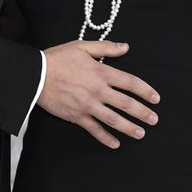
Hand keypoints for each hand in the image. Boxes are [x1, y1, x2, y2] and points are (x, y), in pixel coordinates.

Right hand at [38, 39, 159, 148]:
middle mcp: (98, 91)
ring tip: (141, 134)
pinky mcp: (77, 116)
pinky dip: (106, 138)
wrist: (35, 76)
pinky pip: (95, 129)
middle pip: (126, 104)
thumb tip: (125, 47)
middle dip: (143, 113)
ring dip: (129, 128)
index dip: (145, 91)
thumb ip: (106, 48)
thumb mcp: (82, 47)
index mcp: (101, 72)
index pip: (130, 83)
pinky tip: (116, 144)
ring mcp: (88, 105)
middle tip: (154, 120)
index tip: (155, 99)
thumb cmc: (57, 59)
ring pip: (114, 119)